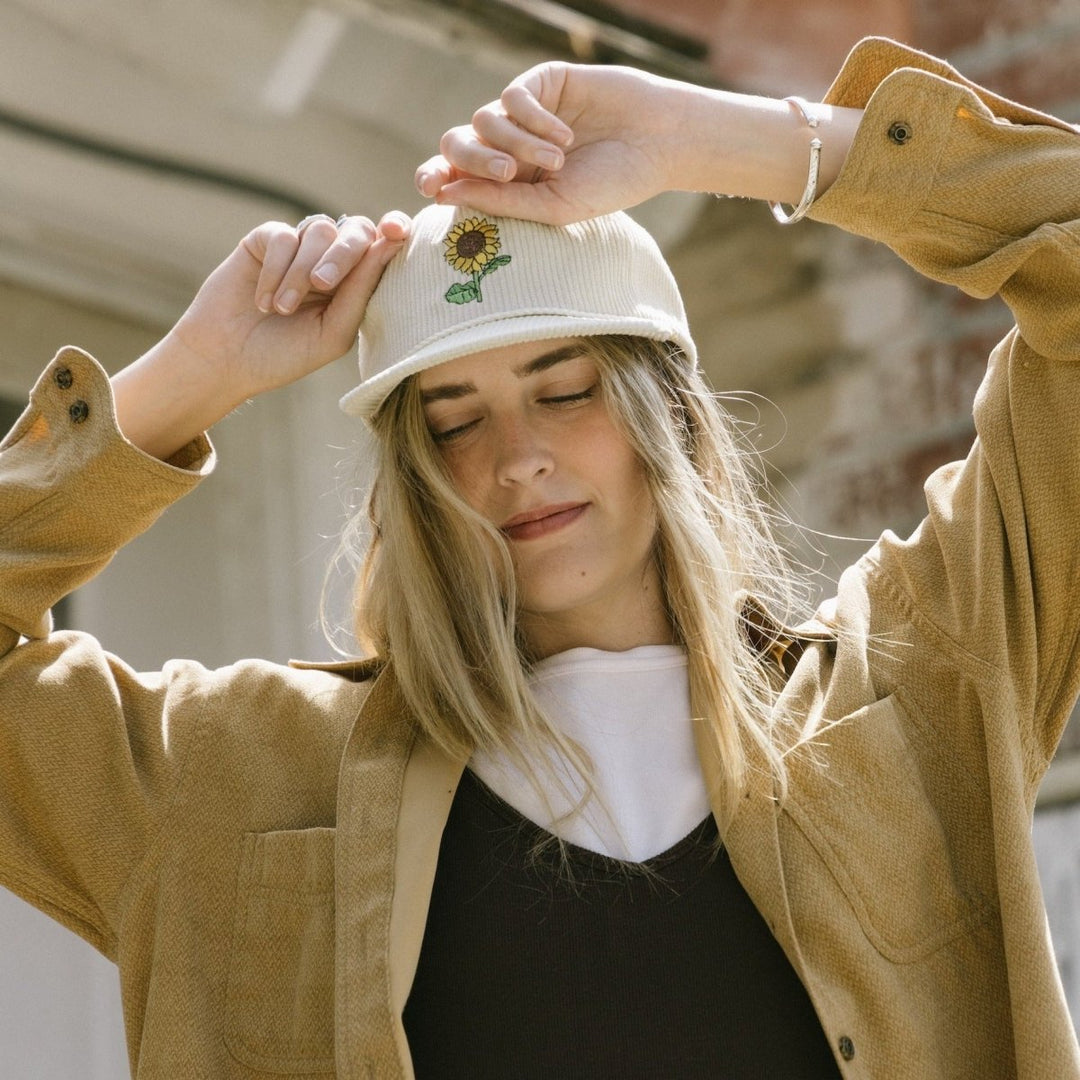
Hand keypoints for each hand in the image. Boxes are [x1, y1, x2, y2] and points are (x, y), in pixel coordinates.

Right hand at [112, 212, 408, 458]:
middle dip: (344, 254)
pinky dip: (276, 269)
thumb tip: (390, 245)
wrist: (226, 361)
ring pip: (320, 230)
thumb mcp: (333, 333)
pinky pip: (283, 236)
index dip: (395, 231)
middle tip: (322, 285)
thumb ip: (361, 292)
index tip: (398, 231)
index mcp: (356, 284)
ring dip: (302, 271)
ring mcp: (299, 248)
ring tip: (283, 309)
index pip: (384, 247)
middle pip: (357, 229)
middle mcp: (331, 261)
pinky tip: (263, 301)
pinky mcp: (266, 240)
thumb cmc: (284, 355)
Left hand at [416, 63, 688, 224]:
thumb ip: (500, 202)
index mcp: (507, 182)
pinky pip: (513, 97)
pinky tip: (566, 136)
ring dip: (516, 143)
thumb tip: (441, 193)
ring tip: (557, 160)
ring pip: (484, 120)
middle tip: (507, 173)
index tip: (433, 189)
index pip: (454, 176)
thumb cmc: (611, 185)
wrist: (657, 146)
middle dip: (473, 160)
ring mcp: (524, 113)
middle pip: (458, 144)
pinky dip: (533, 119)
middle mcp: (508, 146)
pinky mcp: (542, 83)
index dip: (435, 178)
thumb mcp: (553, 207)